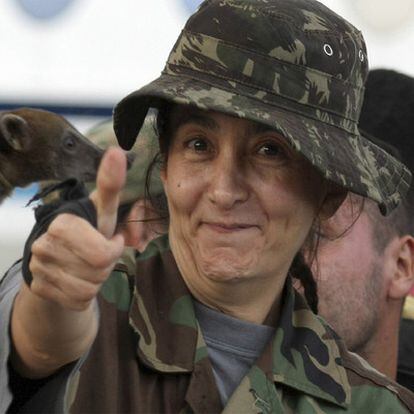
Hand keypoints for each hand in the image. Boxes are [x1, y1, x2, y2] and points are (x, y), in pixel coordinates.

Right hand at [29, 147, 126, 310]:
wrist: (61, 256)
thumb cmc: (88, 230)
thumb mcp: (103, 210)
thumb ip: (110, 184)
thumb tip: (117, 150)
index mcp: (62, 224)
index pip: (103, 254)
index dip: (113, 250)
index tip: (110, 240)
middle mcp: (44, 245)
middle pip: (97, 272)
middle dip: (106, 266)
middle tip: (99, 255)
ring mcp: (38, 269)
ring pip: (88, 290)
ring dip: (97, 280)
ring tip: (89, 265)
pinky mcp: (39, 289)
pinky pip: (78, 302)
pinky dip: (86, 294)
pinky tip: (79, 278)